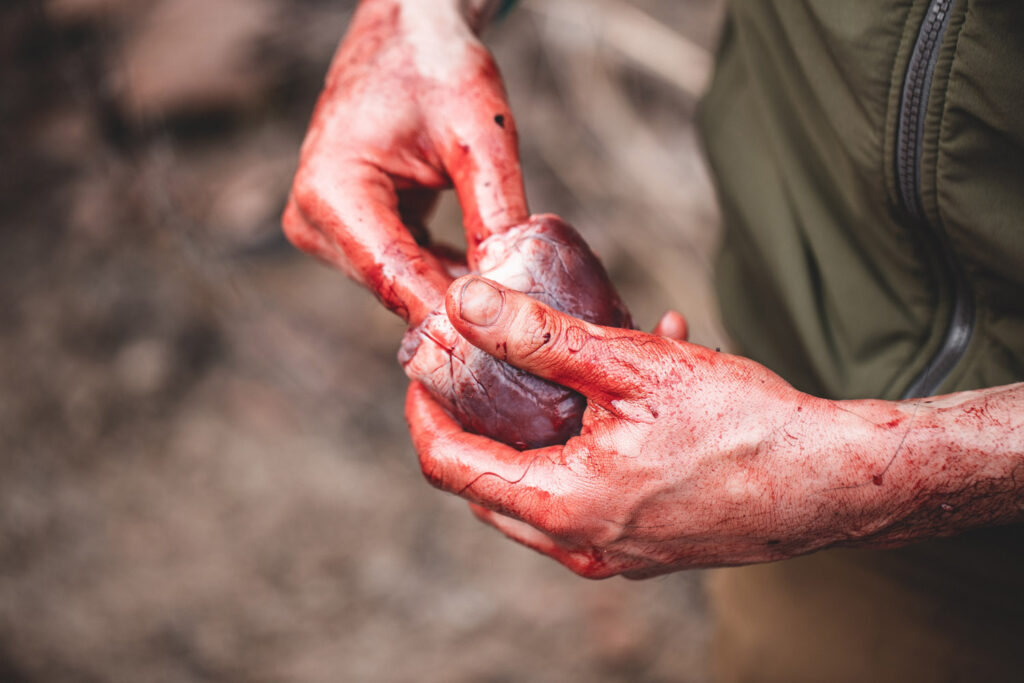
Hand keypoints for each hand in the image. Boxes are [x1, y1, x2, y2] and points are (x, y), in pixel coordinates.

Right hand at [283, 0, 526, 324]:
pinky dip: (440, 278)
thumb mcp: (481, 137)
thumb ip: (496, 214)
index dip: (452, 320)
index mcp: (333, 190)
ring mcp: (322, 228)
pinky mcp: (343, 232)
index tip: (502, 354)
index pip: (396, 278)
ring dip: (452, 297)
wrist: (408, 34)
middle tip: (522, 337)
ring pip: (397, 287)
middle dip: (458, 312)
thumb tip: (516, 291)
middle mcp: (313, 218)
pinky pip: (397, 272)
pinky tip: (485, 283)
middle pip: (394, 290)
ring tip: (512, 309)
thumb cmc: (438, 68)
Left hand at [405, 276, 934, 578]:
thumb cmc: (742, 425)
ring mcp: (615, 551)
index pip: (450, 465)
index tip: (424, 368)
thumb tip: (466, 301)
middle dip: (476, 420)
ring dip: (540, 425)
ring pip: (538, 488)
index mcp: (562, 504)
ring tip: (568, 362)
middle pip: (488, 484)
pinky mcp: (646, 544)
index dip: (424, 411)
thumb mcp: (630, 365)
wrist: (834, 482)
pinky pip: (591, 492)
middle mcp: (580, 543)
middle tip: (479, 366)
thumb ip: (538, 335)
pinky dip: (590, 441)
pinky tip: (634, 382)